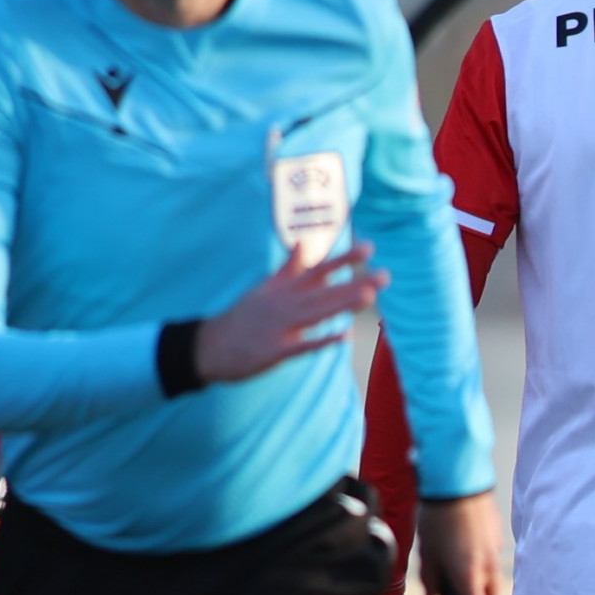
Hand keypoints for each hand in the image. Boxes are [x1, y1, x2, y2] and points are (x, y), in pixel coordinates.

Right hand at [196, 241, 384, 384]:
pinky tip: (345, 336)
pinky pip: (303, 345)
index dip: (344, 259)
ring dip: (342, 304)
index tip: (369, 248)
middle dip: (355, 282)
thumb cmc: (243, 316)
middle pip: (324, 291)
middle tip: (385, 275)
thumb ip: (288, 269)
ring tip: (369, 296)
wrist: (209, 346)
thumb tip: (303, 244)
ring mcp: (279, 326)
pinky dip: (322, 340)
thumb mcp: (263, 288)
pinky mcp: (274, 350)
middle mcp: (284, 303)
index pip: (318, 269)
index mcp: (283, 289)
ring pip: (317, 313)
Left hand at [419, 491, 509, 594]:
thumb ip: (432, 580)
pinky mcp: (496, 538)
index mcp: (468, 578)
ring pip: (486, 578)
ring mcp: (494, 554)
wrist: (458, 481)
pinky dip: (476, 556)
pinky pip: (488, 557)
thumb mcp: (427, 554)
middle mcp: (486, 570)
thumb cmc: (438, 519)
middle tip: (450, 586)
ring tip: (451, 556)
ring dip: (474, 576)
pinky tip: (459, 538)